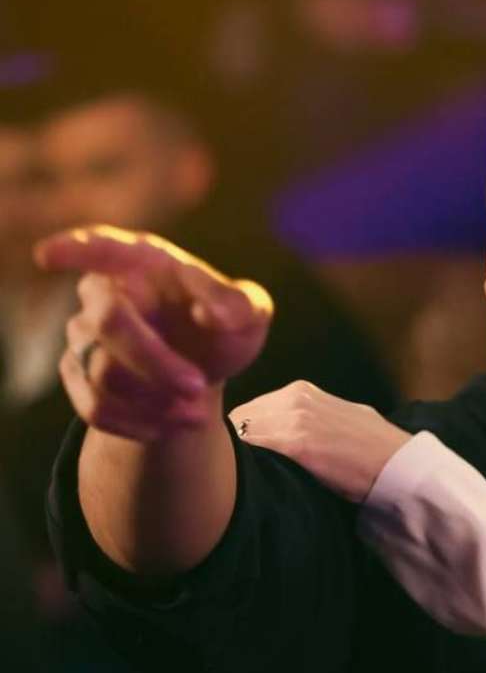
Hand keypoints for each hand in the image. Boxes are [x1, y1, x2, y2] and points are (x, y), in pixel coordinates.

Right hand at [36, 225, 273, 440]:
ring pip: (103, 373)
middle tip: (197, 388)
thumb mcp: (249, 313)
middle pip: (110, 323)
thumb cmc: (222, 328)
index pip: (102, 248)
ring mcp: (85, 335)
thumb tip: (215, 313)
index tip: (48, 255)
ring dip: (155, 400)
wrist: (203, 372)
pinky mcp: (78, 375)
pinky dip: (139, 423)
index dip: (74, 249)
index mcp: (144, 263)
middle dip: (156, 363)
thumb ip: (243, 305)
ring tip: (196, 411)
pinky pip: (95, 407)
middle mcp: (105, 293)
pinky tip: (172, 424)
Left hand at [230, 381, 410, 502]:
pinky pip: (253, 452)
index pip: (248, 411)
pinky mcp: (295, 443)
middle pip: (238, 422)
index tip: (241, 458)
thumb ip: (303, 418)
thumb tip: (274, 432)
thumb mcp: (334, 418)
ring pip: (241, 438)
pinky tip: (250, 484)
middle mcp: (292, 398)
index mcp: (299, 391)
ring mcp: (293, 419)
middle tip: (236, 473)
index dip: (242, 436)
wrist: (395, 463)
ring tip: (241, 482)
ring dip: (237, 459)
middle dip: (236, 445)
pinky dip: (246, 467)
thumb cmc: (369, 448)